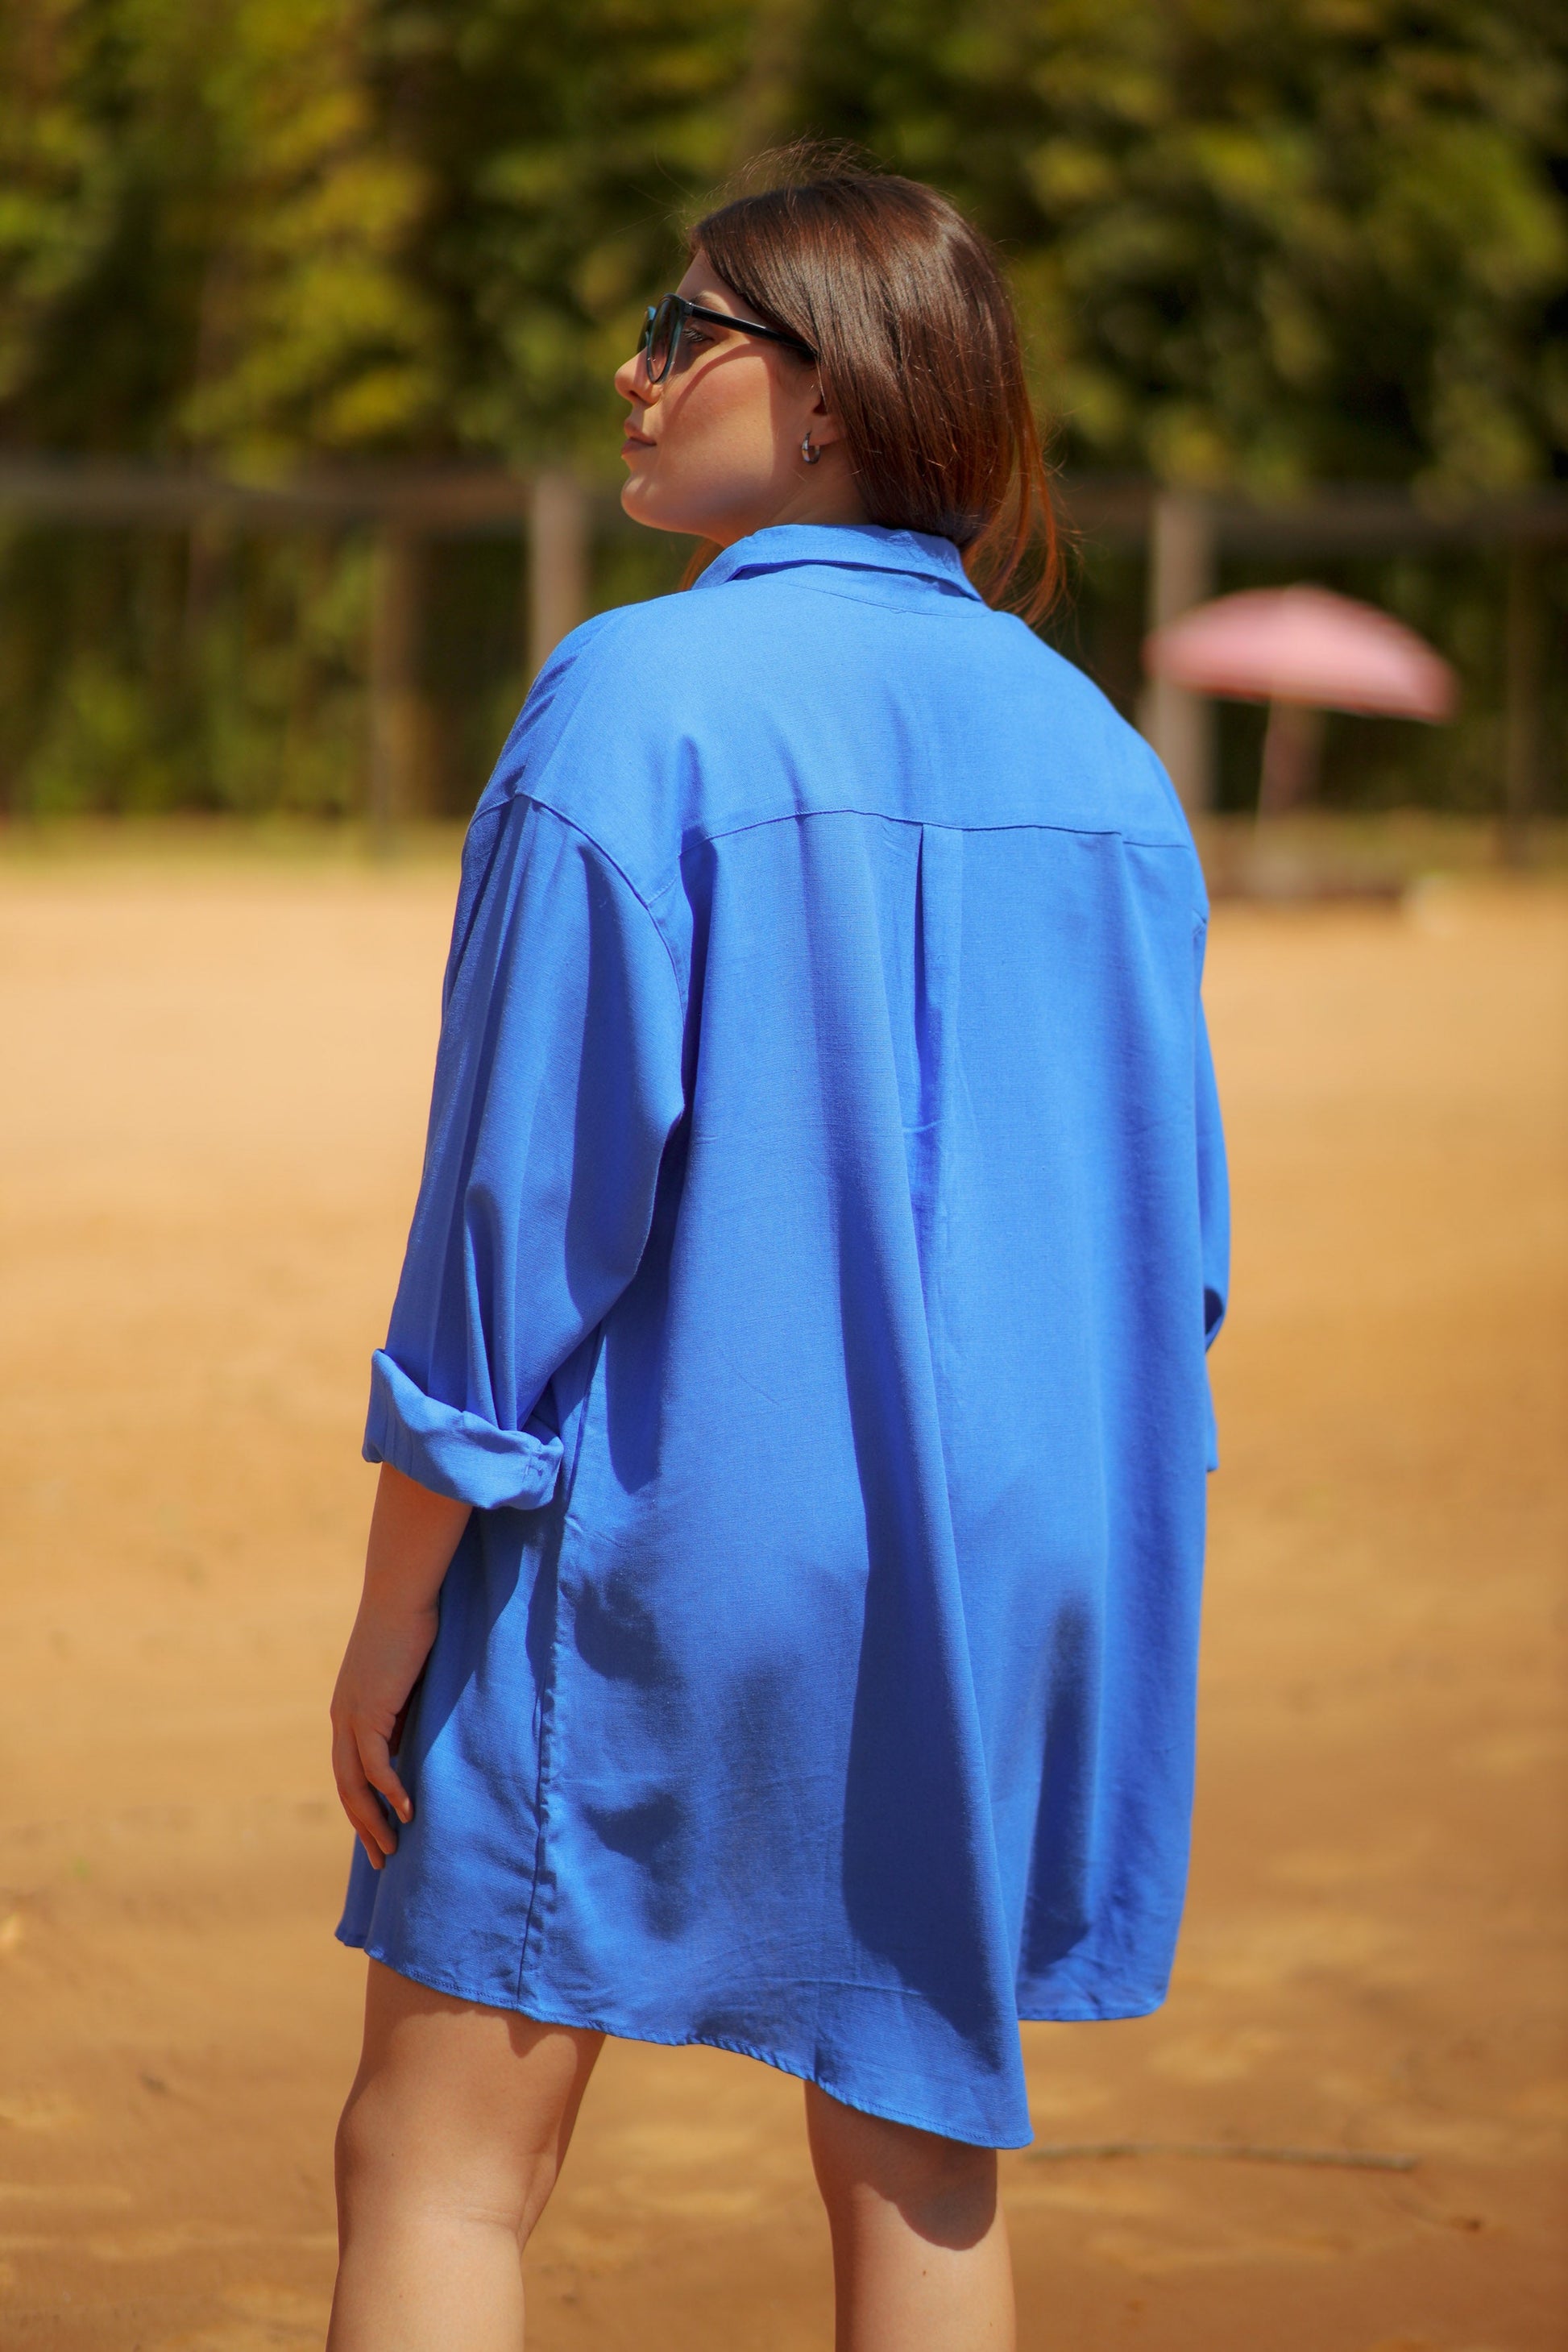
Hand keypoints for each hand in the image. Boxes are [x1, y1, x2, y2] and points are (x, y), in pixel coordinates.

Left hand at [330, 1593, 438, 1868]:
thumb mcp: (405, 1680)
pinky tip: (407, 1810)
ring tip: (392, 1848)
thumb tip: (411, 1746)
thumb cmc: (410, 1628)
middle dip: (364, 1827)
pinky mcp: (368, 1711)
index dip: (364, 1808)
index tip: (380, 1836)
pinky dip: (389, 1791)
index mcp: (349, 1713)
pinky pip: (375, 1765)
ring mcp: (351, 1717)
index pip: (351, 1773)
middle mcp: (342, 1719)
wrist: (401, 1595)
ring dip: (373, 1820)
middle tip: (383, 1860)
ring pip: (354, 1784)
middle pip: (347, 1788)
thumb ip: (403, 1713)